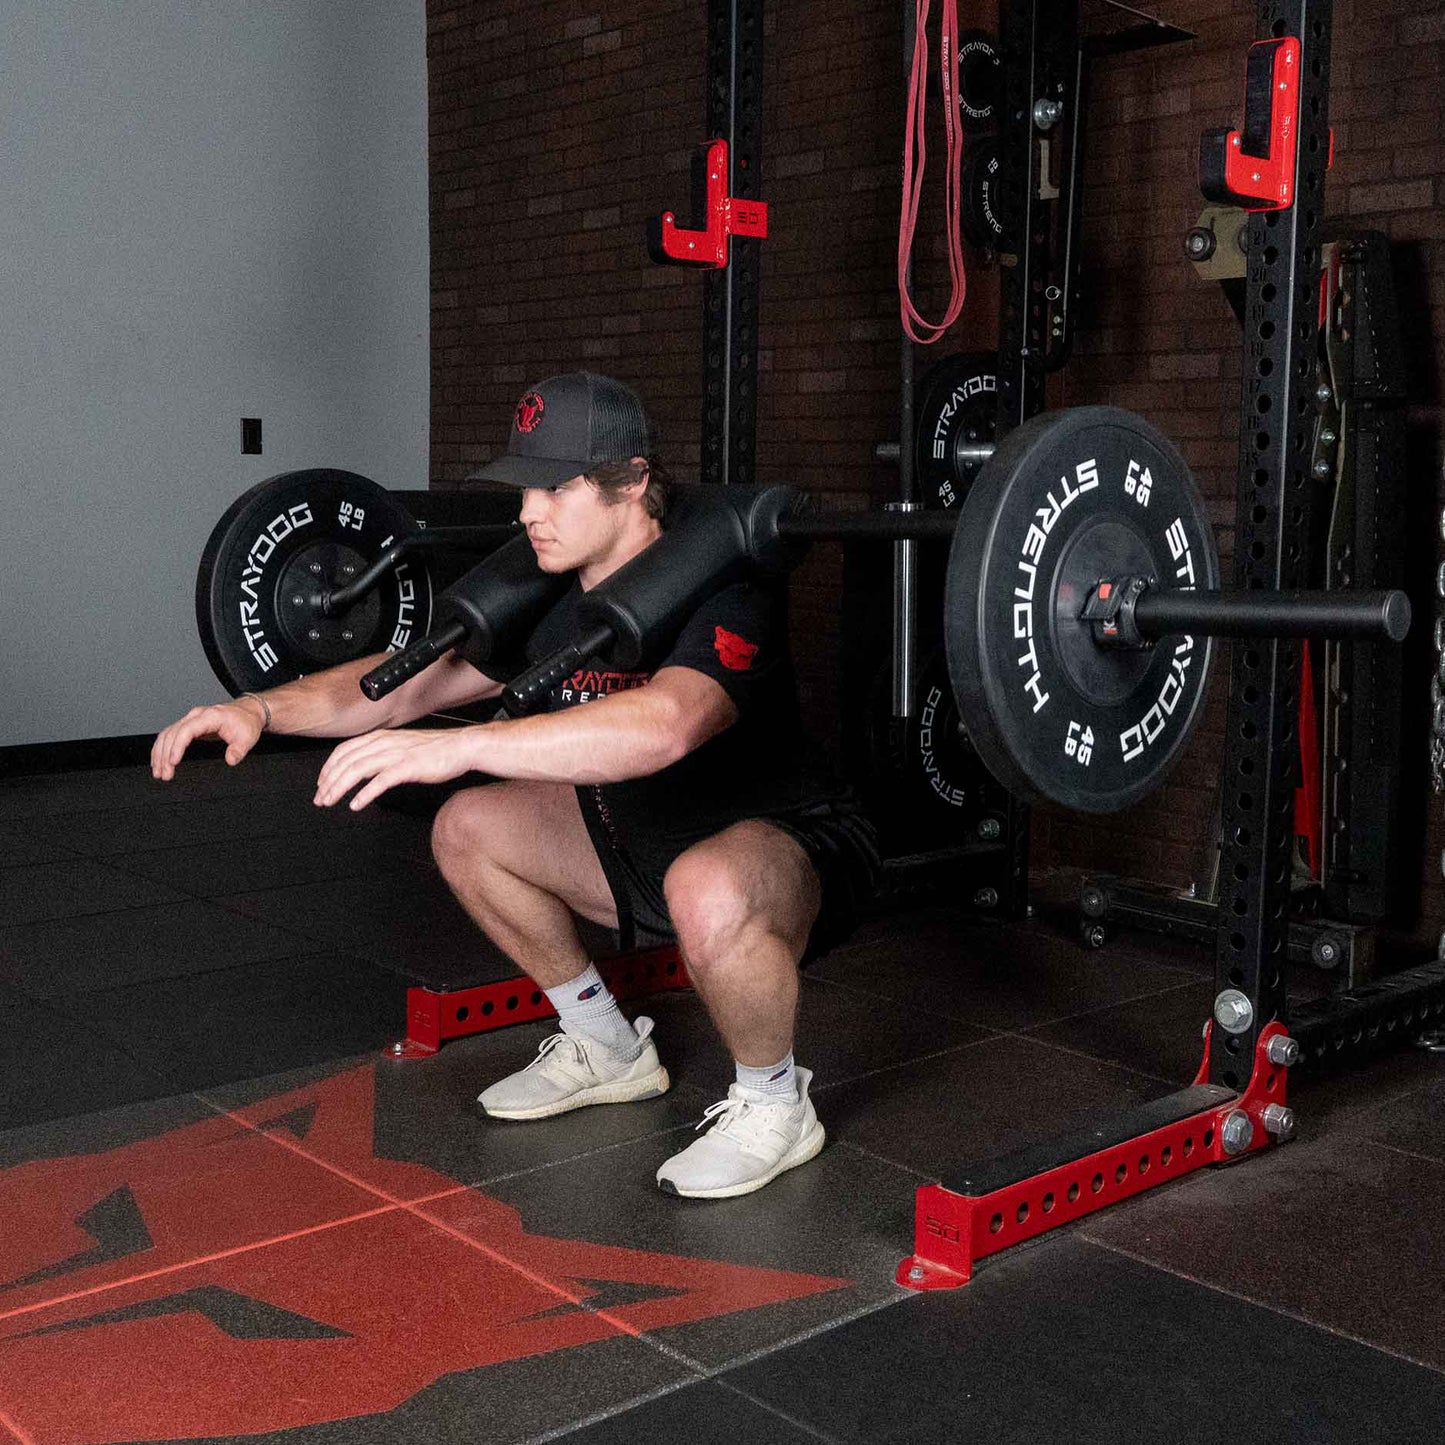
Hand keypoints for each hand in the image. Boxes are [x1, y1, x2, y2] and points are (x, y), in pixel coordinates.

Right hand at [151, 699, 264, 780]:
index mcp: (210, 716)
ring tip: (159, 771)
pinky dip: (162, 748)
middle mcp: (196, 716)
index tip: (173, 762)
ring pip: (167, 734)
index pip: (186, 730)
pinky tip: (158, 761)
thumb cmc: (246, 723)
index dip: (177, 747)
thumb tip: (231, 760)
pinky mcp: (189, 725)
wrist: (247, 712)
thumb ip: (239, 750)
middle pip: (172, 733)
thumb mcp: (248, 738)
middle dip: (165, 755)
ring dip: (160, 753)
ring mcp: (191, 719)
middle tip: (164, 774)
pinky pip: (170, 735)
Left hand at [314, 728, 477, 810]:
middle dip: (328, 781)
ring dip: (339, 787)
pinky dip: (365, 794)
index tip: (321, 783)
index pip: (344, 750)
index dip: (328, 767)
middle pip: (346, 761)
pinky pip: (380, 781)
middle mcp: (385, 743)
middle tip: (321, 798)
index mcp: (381, 738)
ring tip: (331, 801)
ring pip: (358, 770)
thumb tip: (363, 768)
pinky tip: (356, 804)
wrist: (461, 747)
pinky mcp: (408, 766)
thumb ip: (381, 754)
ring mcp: (396, 754)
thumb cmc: (435, 749)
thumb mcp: (401, 747)